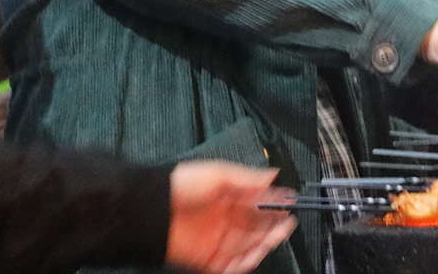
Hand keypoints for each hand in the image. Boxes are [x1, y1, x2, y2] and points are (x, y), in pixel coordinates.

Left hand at [165, 162, 294, 273]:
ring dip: (263, 244)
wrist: (148, 211)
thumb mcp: (216, 174)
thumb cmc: (178, 186)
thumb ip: (246, 178)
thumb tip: (272, 175)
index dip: (275, 204)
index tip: (290, 203)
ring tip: (274, 238)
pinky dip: (244, 264)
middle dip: (274, 226)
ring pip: (249, 248)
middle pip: (257, 227)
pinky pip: (231, 267)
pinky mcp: (208, 259)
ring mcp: (218, 241)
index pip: (259, 204)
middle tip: (286, 224)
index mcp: (229, 198)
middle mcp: (226, 220)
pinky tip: (254, 256)